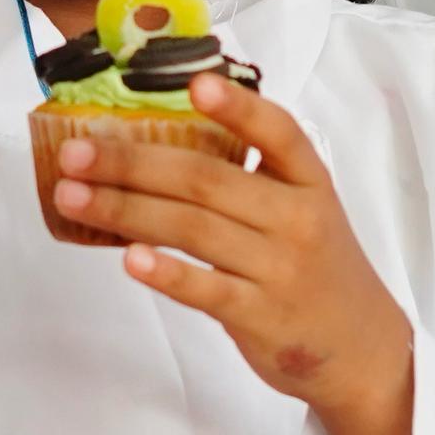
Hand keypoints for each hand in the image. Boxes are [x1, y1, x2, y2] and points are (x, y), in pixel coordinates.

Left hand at [52, 76, 420, 434]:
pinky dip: (165, 272)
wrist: (361, 350)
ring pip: (193, 229)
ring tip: (73, 196)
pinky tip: (127, 257)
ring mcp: (279, 270)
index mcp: (309, 183)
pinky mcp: (260, 316)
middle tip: (77, 151)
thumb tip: (161, 145)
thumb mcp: (305, 210)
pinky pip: (205, 289)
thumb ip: (253, 178)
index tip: (197, 84)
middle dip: (133, 163)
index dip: (239, 108)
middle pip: (206, 181)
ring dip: (126, 210)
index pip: (279, 134)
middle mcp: (297, 220)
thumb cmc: (318, 269)